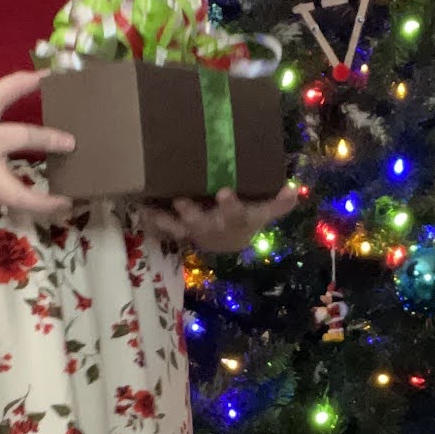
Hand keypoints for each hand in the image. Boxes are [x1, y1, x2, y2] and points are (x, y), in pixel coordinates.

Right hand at [0, 71, 74, 217]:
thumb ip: (15, 86)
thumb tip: (47, 74)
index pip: (23, 137)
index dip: (49, 139)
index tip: (71, 143)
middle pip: (16, 195)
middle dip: (43, 202)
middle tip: (70, 201)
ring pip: (14, 207)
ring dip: (41, 212)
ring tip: (67, 207)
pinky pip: (11, 205)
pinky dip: (31, 207)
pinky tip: (50, 205)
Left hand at [142, 184, 300, 252]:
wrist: (230, 243)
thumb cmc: (247, 219)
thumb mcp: (264, 212)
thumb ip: (279, 204)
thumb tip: (295, 190)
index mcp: (236, 221)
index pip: (237, 214)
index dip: (231, 205)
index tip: (225, 192)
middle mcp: (214, 228)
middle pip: (203, 224)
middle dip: (192, 213)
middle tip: (181, 201)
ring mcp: (195, 231)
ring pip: (179, 228)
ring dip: (164, 220)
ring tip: (149, 210)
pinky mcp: (180, 229)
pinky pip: (164, 227)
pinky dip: (152, 220)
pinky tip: (140, 207)